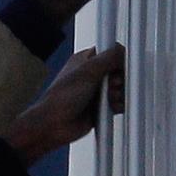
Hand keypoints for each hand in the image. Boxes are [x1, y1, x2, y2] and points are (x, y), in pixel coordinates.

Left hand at [8, 45, 125, 161]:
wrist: (54, 125)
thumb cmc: (60, 99)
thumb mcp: (88, 71)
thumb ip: (108, 57)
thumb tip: (122, 50)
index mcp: (84, 60)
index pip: (110, 52)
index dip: (118, 60)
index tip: (118, 67)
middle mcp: (90, 75)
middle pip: (119, 71)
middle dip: (119, 79)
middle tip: (112, 85)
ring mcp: (95, 92)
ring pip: (120, 88)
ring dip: (119, 94)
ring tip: (109, 98)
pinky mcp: (100, 107)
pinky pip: (118, 103)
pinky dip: (118, 105)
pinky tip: (111, 107)